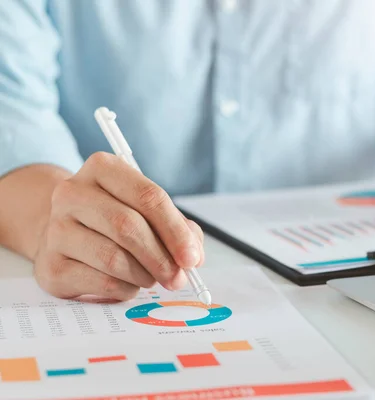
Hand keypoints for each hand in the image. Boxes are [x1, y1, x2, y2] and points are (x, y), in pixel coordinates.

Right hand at [34, 152, 204, 300]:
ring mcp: (57, 229)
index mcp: (102, 168)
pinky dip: (125, 288)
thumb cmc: (115, 219)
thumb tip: (192, 257)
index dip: (176, 231)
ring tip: (151, 277)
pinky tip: (129, 284)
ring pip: (114, 258)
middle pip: (128, 226)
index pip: (148, 197)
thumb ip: (178, 228)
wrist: (64, 235)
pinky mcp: (51, 264)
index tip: (192, 257)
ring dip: (144, 275)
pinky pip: (100, 282)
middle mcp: (72, 193)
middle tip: (178, 277)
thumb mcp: (147, 211)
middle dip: (161, 257)